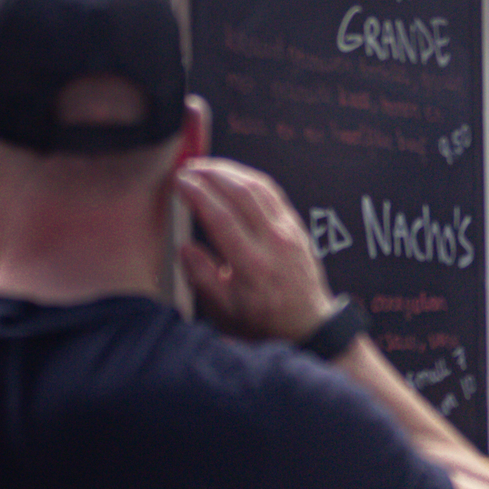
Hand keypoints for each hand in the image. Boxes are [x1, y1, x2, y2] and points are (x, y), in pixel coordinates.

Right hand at [176, 157, 334, 344]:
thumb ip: (202, 277)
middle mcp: (274, 242)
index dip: (198, 194)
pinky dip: (250, 178)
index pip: (221, 217)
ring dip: (230, 171)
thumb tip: (184, 247)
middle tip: (187, 167)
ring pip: (260, 187)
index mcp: (252, 264)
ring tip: (205, 166)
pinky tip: (232, 175)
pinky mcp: (296, 225)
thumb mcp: (225, 309)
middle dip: (211, 174)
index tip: (179, 180)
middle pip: (242, 193)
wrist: (308, 321)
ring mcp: (289, 230)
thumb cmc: (263, 319)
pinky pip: (273, 192)